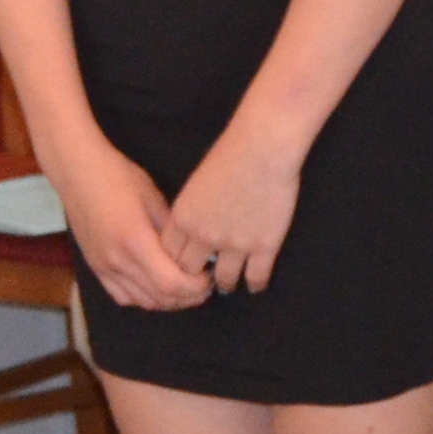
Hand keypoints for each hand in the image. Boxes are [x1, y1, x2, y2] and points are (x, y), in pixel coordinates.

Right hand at [49, 139, 211, 312]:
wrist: (76, 172)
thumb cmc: (117, 177)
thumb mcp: (153, 197)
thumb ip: (172, 230)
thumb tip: (195, 252)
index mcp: (135, 241)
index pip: (171, 283)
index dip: (195, 288)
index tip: (209, 276)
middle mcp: (118, 261)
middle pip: (160, 298)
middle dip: (187, 297)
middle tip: (204, 285)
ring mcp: (104, 267)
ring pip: (142, 302)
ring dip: (167, 301)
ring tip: (185, 288)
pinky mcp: (96, 268)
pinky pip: (123, 297)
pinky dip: (144, 299)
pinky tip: (156, 287)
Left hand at [157, 122, 305, 302]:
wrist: (262, 148)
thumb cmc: (229, 154)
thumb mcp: (196, 183)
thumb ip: (191, 210)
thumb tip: (192, 229)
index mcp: (183, 218)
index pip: (169, 254)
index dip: (175, 262)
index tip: (183, 265)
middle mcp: (204, 236)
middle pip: (190, 272)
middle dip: (194, 278)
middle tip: (202, 281)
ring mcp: (235, 244)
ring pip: (223, 280)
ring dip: (224, 284)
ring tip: (227, 285)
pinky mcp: (263, 246)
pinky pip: (256, 278)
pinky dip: (254, 285)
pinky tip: (255, 285)